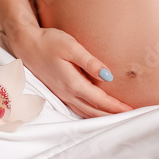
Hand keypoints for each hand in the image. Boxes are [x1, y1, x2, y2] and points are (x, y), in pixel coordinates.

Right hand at [6, 25, 134, 117]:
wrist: (26, 43)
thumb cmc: (49, 42)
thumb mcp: (71, 47)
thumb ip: (90, 62)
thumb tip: (108, 76)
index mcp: (73, 83)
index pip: (99, 100)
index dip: (116, 106)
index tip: (131, 110)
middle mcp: (67, 93)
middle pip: (94, 111)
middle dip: (112, 115)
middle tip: (131, 116)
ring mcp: (62, 94)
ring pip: (85, 112)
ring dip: (102, 116)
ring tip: (118, 117)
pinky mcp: (59, 91)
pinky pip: (78, 108)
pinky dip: (91, 113)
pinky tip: (97, 112)